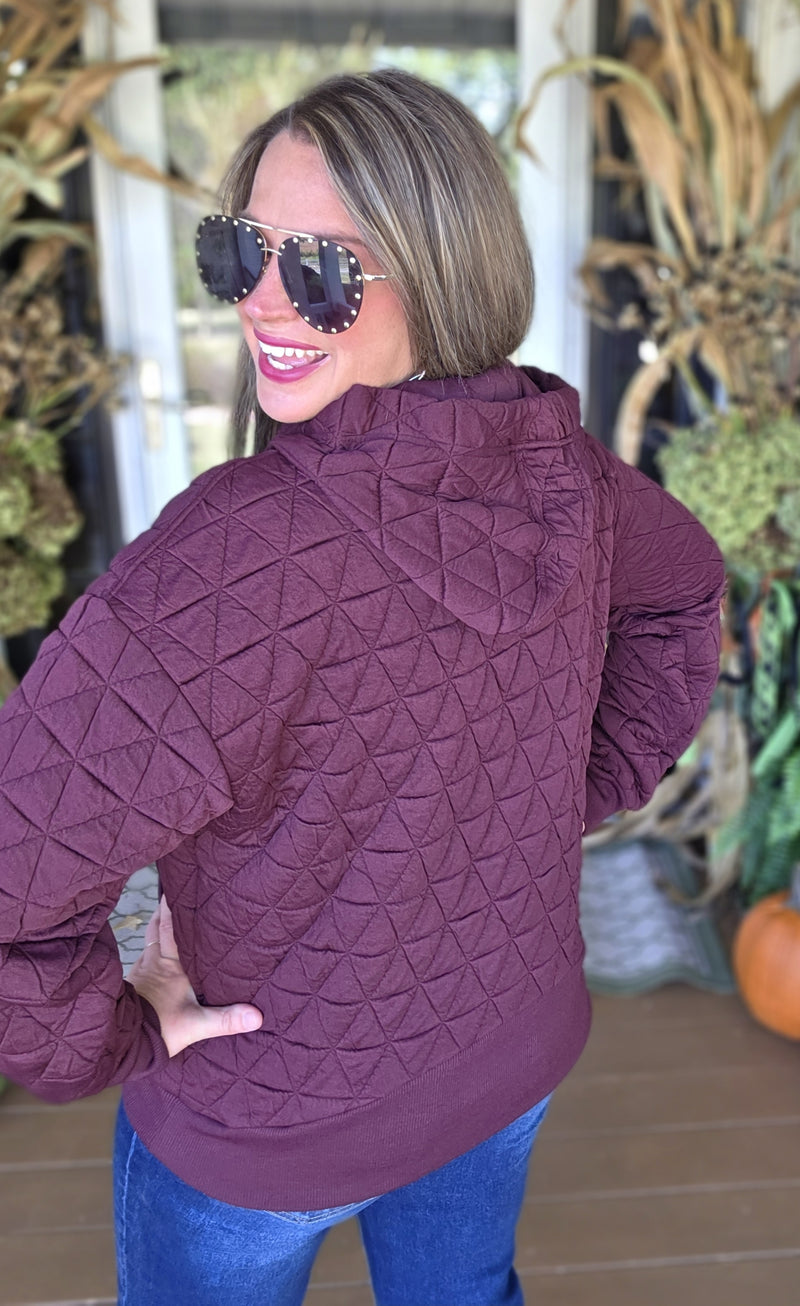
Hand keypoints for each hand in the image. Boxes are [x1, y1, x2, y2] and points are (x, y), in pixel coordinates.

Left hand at [128, 899, 262, 1057]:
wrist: (123, 1042)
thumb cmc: (160, 1030)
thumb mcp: (197, 1025)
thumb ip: (226, 1019)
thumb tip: (256, 1016)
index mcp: (172, 966)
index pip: (171, 928)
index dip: (172, 906)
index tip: (177, 886)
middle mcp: (155, 962)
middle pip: (157, 926)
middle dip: (164, 909)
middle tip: (171, 892)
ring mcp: (142, 971)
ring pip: (149, 940)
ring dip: (156, 925)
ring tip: (164, 914)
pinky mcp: (133, 983)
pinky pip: (143, 956)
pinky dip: (150, 947)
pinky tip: (155, 953)